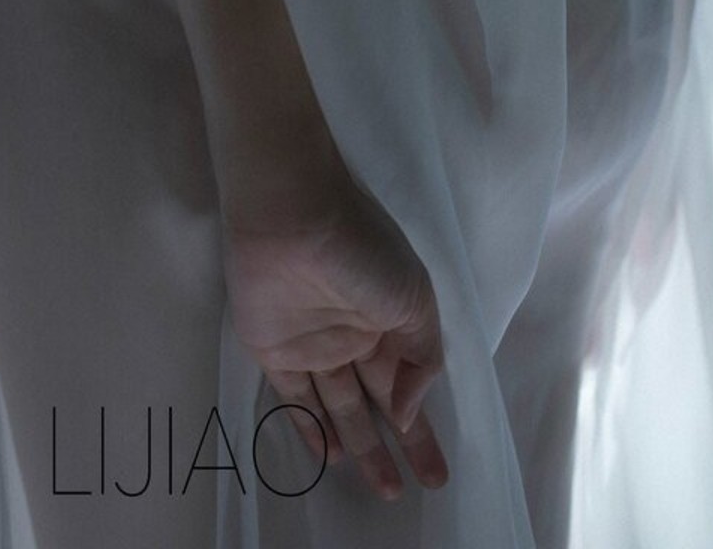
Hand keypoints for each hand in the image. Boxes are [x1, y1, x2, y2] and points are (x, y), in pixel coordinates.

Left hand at [221, 176, 448, 501]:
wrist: (293, 217)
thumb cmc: (362, 252)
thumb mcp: (414, 300)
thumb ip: (421, 362)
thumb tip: (405, 414)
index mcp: (390, 320)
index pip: (411, 385)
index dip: (423, 430)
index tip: (438, 475)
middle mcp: (354, 335)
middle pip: (376, 402)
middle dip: (394, 446)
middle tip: (405, 494)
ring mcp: (313, 343)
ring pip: (338, 406)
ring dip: (357, 445)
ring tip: (379, 486)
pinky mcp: (274, 348)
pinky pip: (294, 397)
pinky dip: (310, 427)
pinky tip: (329, 457)